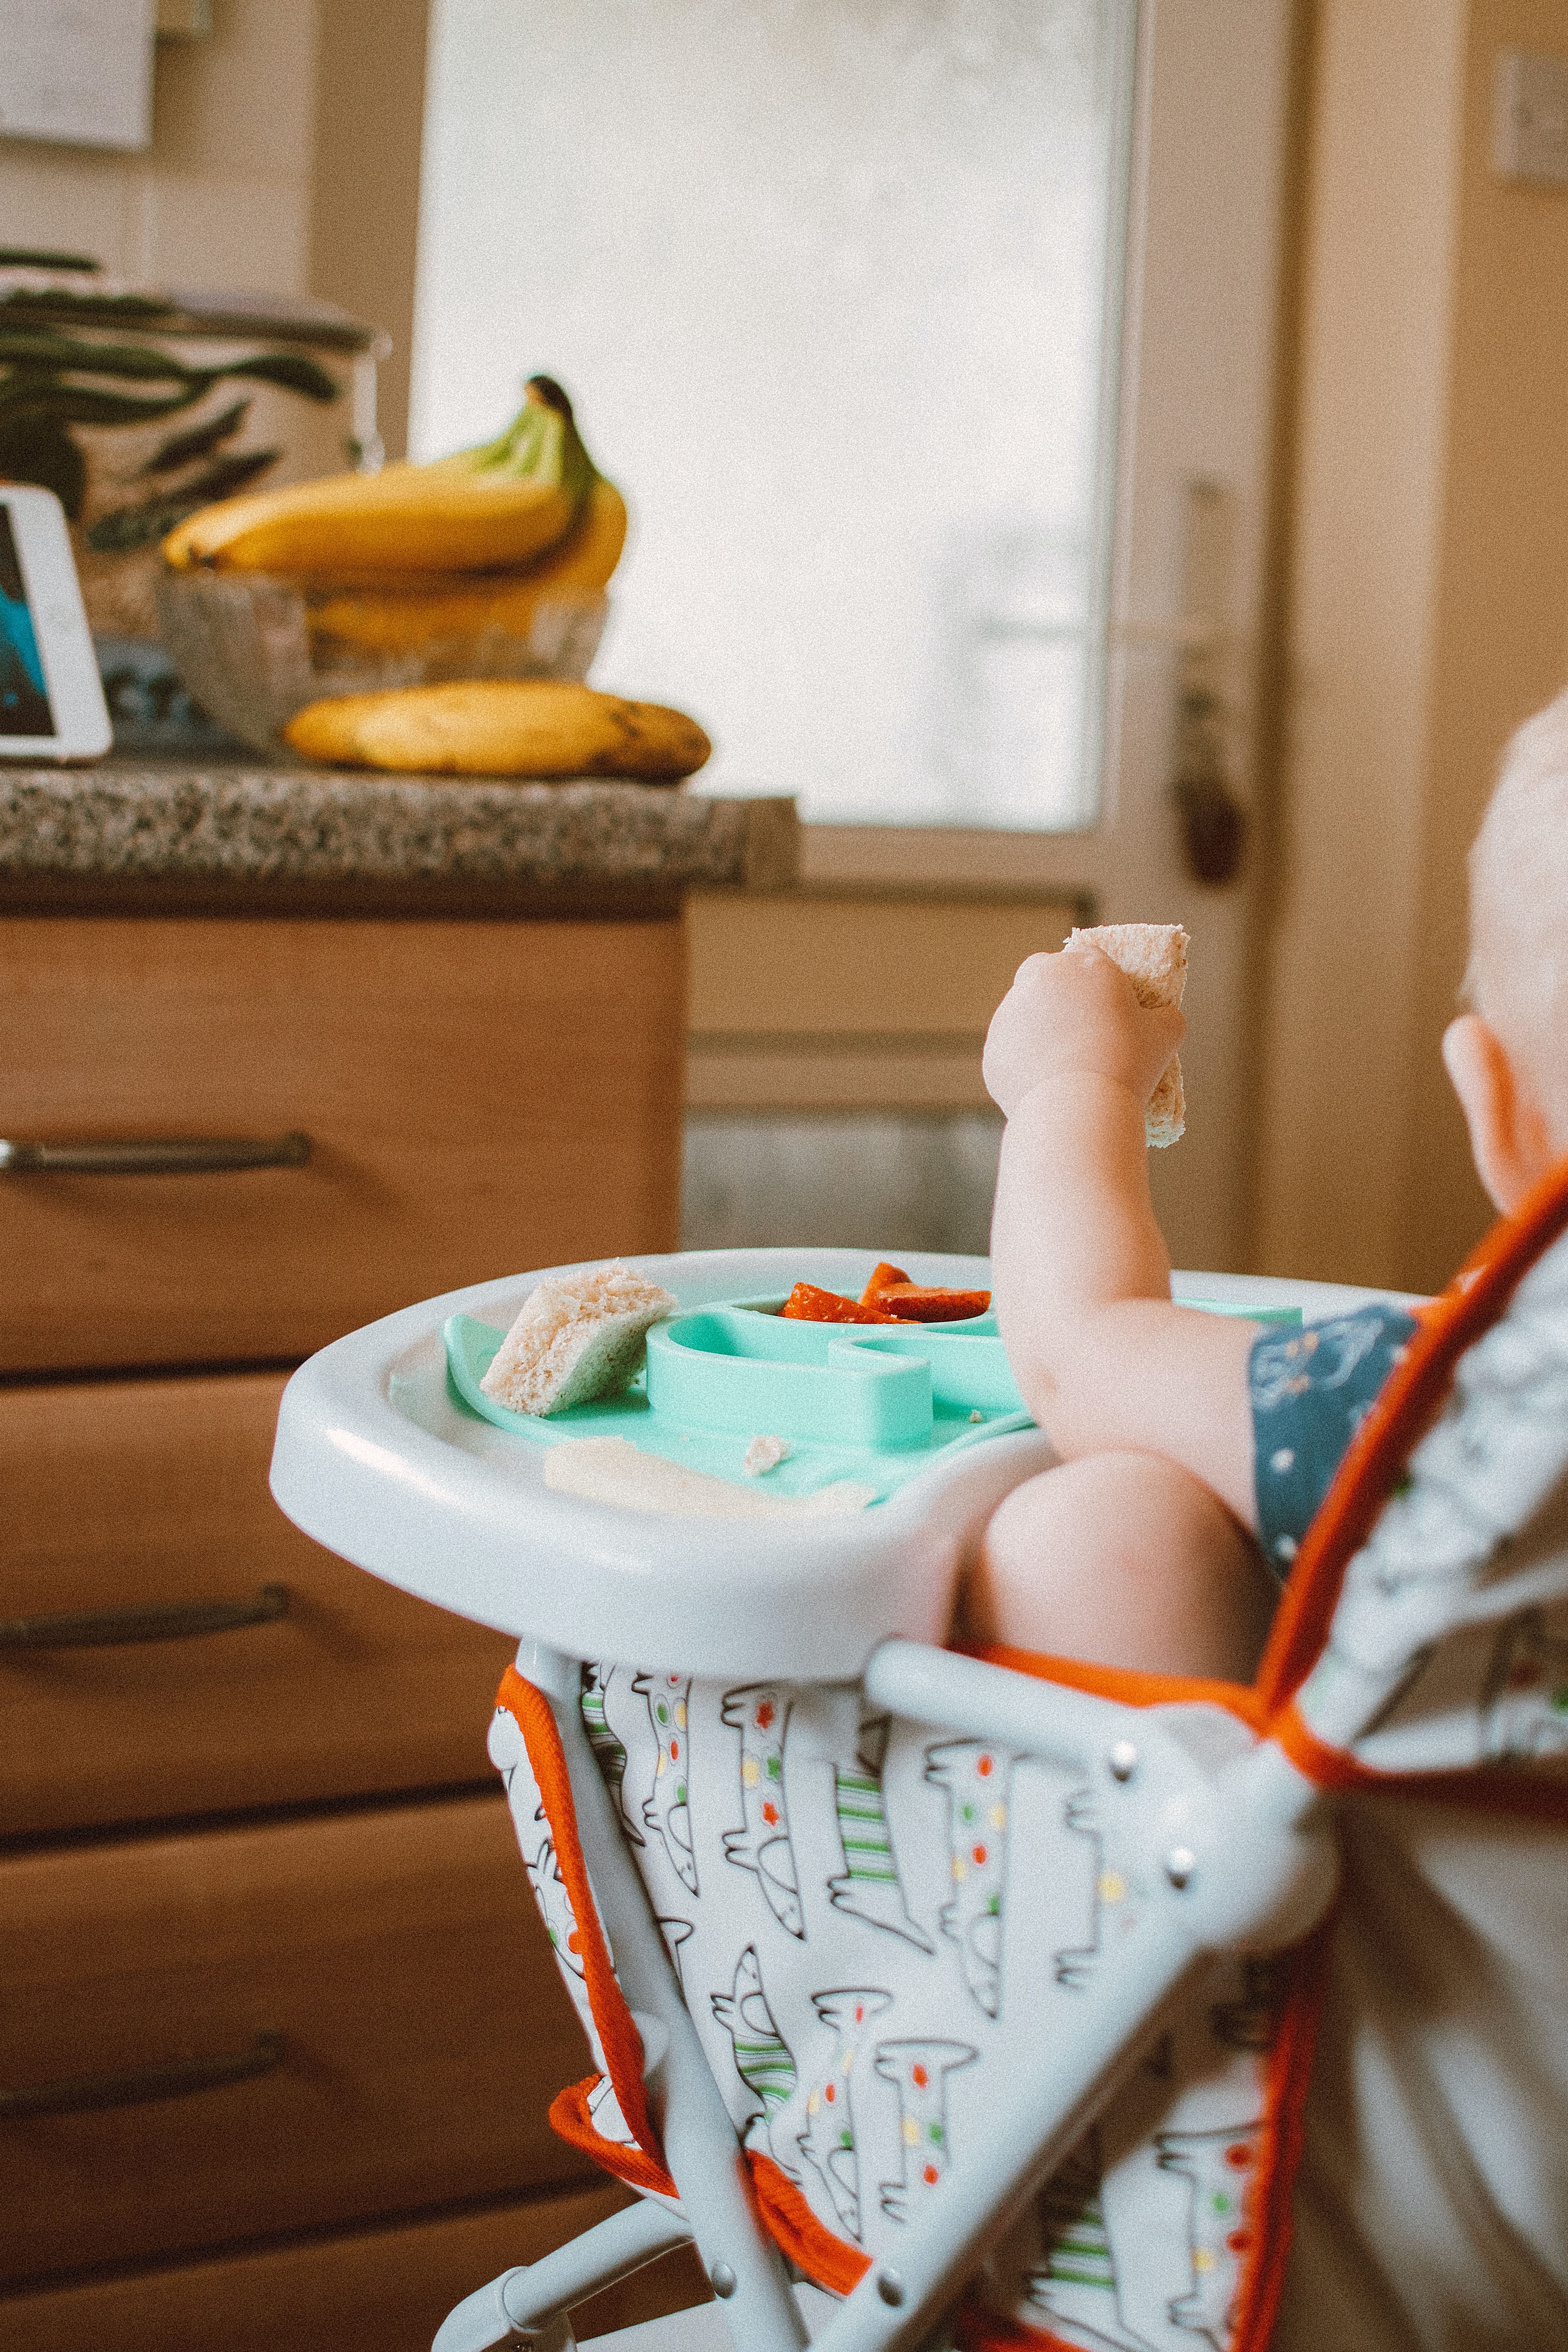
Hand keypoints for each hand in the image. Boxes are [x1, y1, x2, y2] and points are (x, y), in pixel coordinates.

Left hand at [982, 944, 1185, 1118]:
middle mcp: (1041, 979)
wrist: (1078, 1108)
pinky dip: (1024, 1063)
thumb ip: (1166, 1016)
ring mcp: (1010, 1013)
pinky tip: (1045, 1084)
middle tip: (1079, 1029)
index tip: (1106, 1007)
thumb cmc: (1128, 1064)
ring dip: (1038, 1028)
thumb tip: (1164, 1015)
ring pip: (1023, 1013)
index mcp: (1085, 964)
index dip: (1097, 981)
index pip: (1088, 958)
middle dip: (1058, 993)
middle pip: (1045, 975)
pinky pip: (1011, 1051)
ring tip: (1064, 1064)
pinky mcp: (994, 1049)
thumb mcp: (1166, 1036)